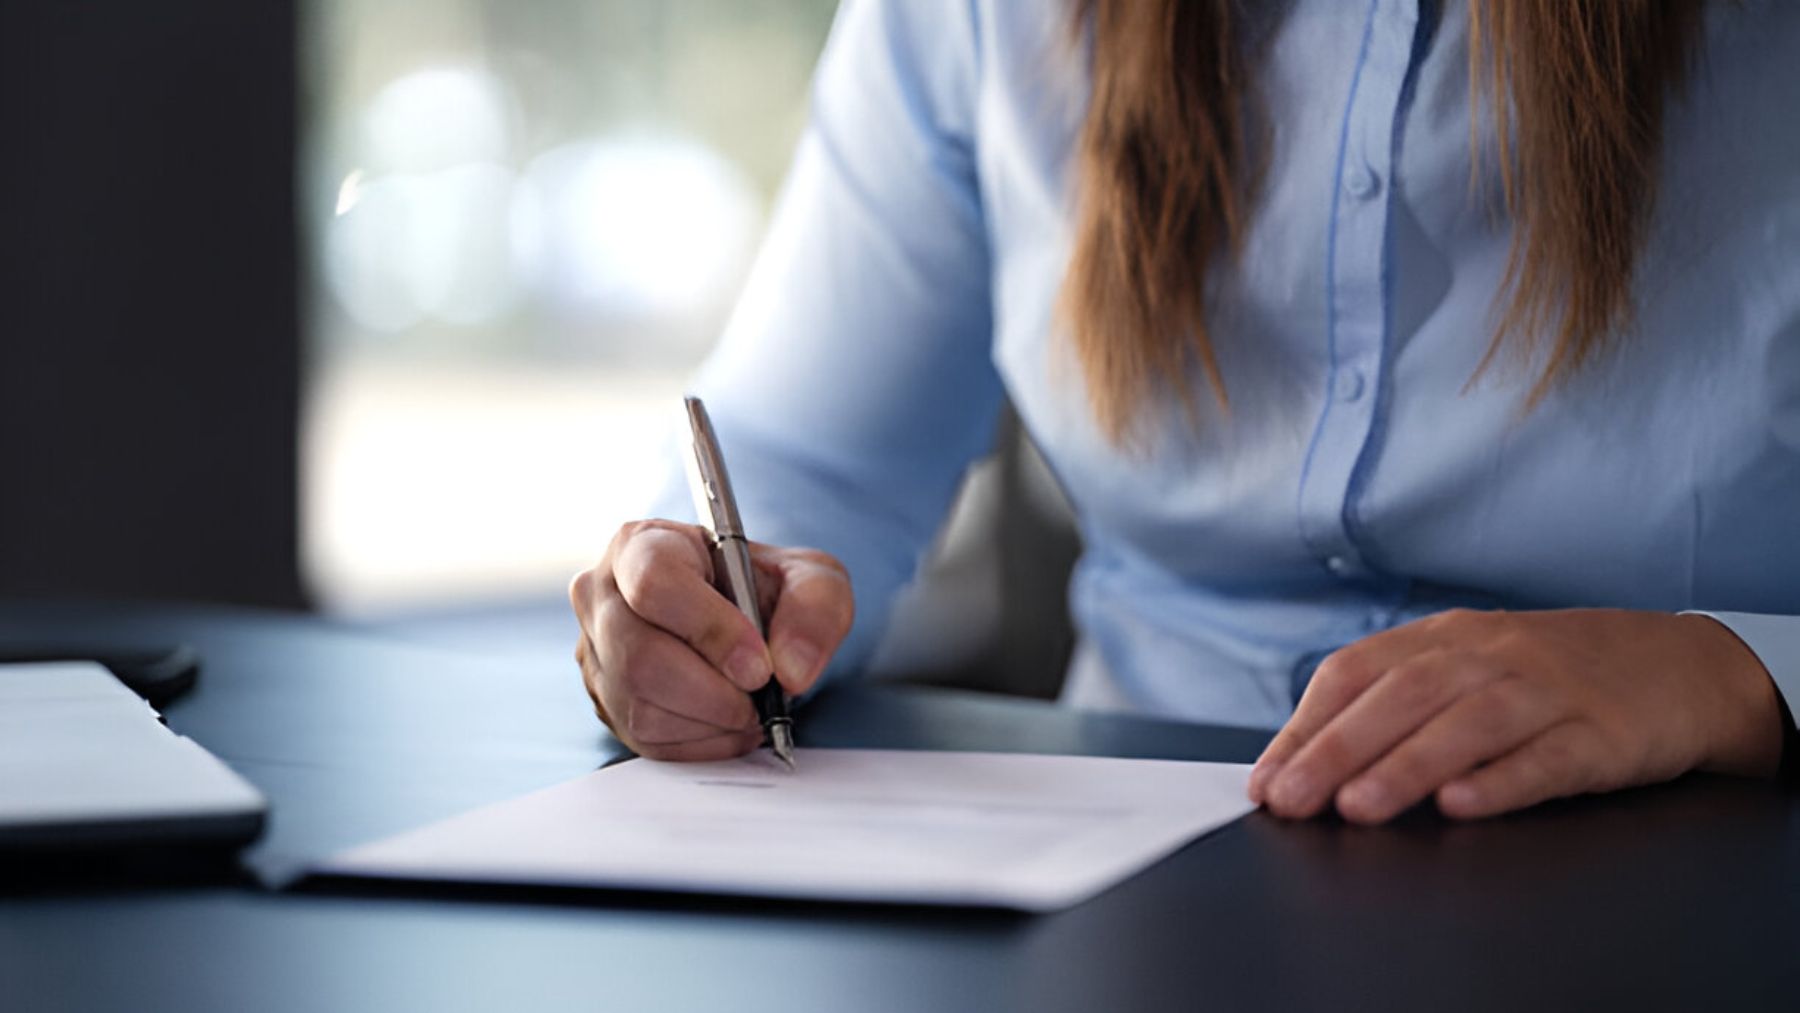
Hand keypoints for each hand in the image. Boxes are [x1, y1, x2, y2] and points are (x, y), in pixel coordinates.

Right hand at [569, 519, 853, 760]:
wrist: (741, 620)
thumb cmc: (762, 588)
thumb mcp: (809, 578)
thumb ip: (816, 608)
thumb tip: (790, 670)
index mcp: (642, 545)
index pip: (656, 583)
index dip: (711, 631)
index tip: (760, 665)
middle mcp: (602, 595)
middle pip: (640, 657)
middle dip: (714, 692)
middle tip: (760, 698)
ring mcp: (596, 652)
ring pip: (640, 706)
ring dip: (710, 722)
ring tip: (750, 709)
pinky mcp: (605, 701)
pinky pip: (644, 740)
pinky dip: (699, 744)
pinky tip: (728, 723)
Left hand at [1246, 608, 1783, 823]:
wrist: (1681, 665)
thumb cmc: (1552, 675)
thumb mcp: (1472, 667)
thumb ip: (1400, 702)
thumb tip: (1309, 760)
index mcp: (1445, 637)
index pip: (1357, 672)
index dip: (1306, 726)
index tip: (1266, 780)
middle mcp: (1491, 655)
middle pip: (1402, 695)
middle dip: (1337, 750)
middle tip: (1291, 800)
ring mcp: (1549, 691)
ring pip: (1467, 723)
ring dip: (1406, 765)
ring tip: (1357, 808)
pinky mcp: (1604, 734)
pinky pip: (1548, 757)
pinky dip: (1502, 780)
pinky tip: (1462, 804)